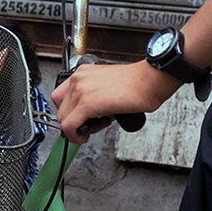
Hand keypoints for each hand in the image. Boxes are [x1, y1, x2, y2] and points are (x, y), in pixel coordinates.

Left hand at [51, 60, 180, 143]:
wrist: (151, 80)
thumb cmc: (137, 85)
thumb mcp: (106, 86)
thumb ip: (92, 97)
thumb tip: (87, 116)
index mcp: (82, 74)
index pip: (61, 97)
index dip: (69, 112)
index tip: (80, 120)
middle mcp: (78, 79)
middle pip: (60, 109)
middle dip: (73, 122)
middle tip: (91, 125)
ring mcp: (80, 90)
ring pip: (63, 119)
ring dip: (77, 129)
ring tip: (96, 126)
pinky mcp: (87, 103)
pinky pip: (69, 126)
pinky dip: (75, 136)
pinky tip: (86, 136)